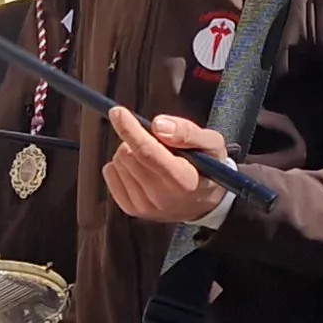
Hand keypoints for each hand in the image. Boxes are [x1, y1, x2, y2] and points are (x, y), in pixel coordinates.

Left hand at [103, 108, 228, 226]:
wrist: (204, 201)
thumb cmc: (208, 167)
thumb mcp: (211, 143)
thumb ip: (188, 132)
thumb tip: (158, 125)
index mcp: (184, 181)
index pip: (148, 153)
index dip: (130, 130)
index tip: (118, 112)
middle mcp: (162, 198)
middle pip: (128, 155)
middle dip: (135, 138)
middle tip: (154, 140)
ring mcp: (145, 207)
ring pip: (118, 163)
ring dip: (129, 151)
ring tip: (152, 157)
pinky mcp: (132, 209)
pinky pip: (110, 175)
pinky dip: (120, 165)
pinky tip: (139, 167)